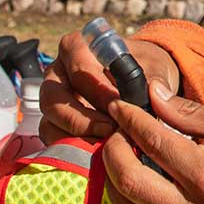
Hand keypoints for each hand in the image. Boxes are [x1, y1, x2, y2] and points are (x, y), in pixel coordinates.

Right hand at [40, 26, 176, 140]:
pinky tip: (98, 156)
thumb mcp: (153, 67)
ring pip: (50, 122)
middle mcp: (57, 73)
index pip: (77, 67)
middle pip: (54, 98)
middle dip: (82, 120)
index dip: (97, 89)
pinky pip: (53, 140)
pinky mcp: (53, 125)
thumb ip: (152, 79)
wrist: (144, 82)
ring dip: (76, 138)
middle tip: (110, 131)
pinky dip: (73, 151)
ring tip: (106, 147)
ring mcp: (52, 100)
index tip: (118, 106)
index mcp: (76, 48)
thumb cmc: (145, 69)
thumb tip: (151, 93)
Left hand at [100, 82, 203, 203]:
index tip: (119, 104)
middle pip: (127, 182)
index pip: (151, 142)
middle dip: (112, 151)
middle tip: (116, 129)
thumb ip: (191, 113)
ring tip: (122, 154)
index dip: (129, 119)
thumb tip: (153, 95)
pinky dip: (134, 202)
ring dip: (116, 181)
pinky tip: (140, 178)